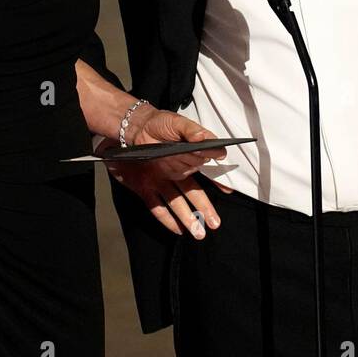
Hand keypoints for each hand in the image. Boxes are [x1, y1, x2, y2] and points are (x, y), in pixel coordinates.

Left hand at [107, 104, 231, 238]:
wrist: (129, 127)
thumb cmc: (156, 123)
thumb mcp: (176, 123)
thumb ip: (193, 132)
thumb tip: (209, 142)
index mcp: (187, 157)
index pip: (206, 173)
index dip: (218, 183)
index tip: (228, 192)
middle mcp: (177, 172)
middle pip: (194, 193)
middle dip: (205, 209)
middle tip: (216, 223)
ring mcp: (161, 181)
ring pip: (178, 203)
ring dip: (188, 217)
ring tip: (199, 233)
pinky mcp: (144, 187)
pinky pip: (157, 206)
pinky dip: (167, 219)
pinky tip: (178, 230)